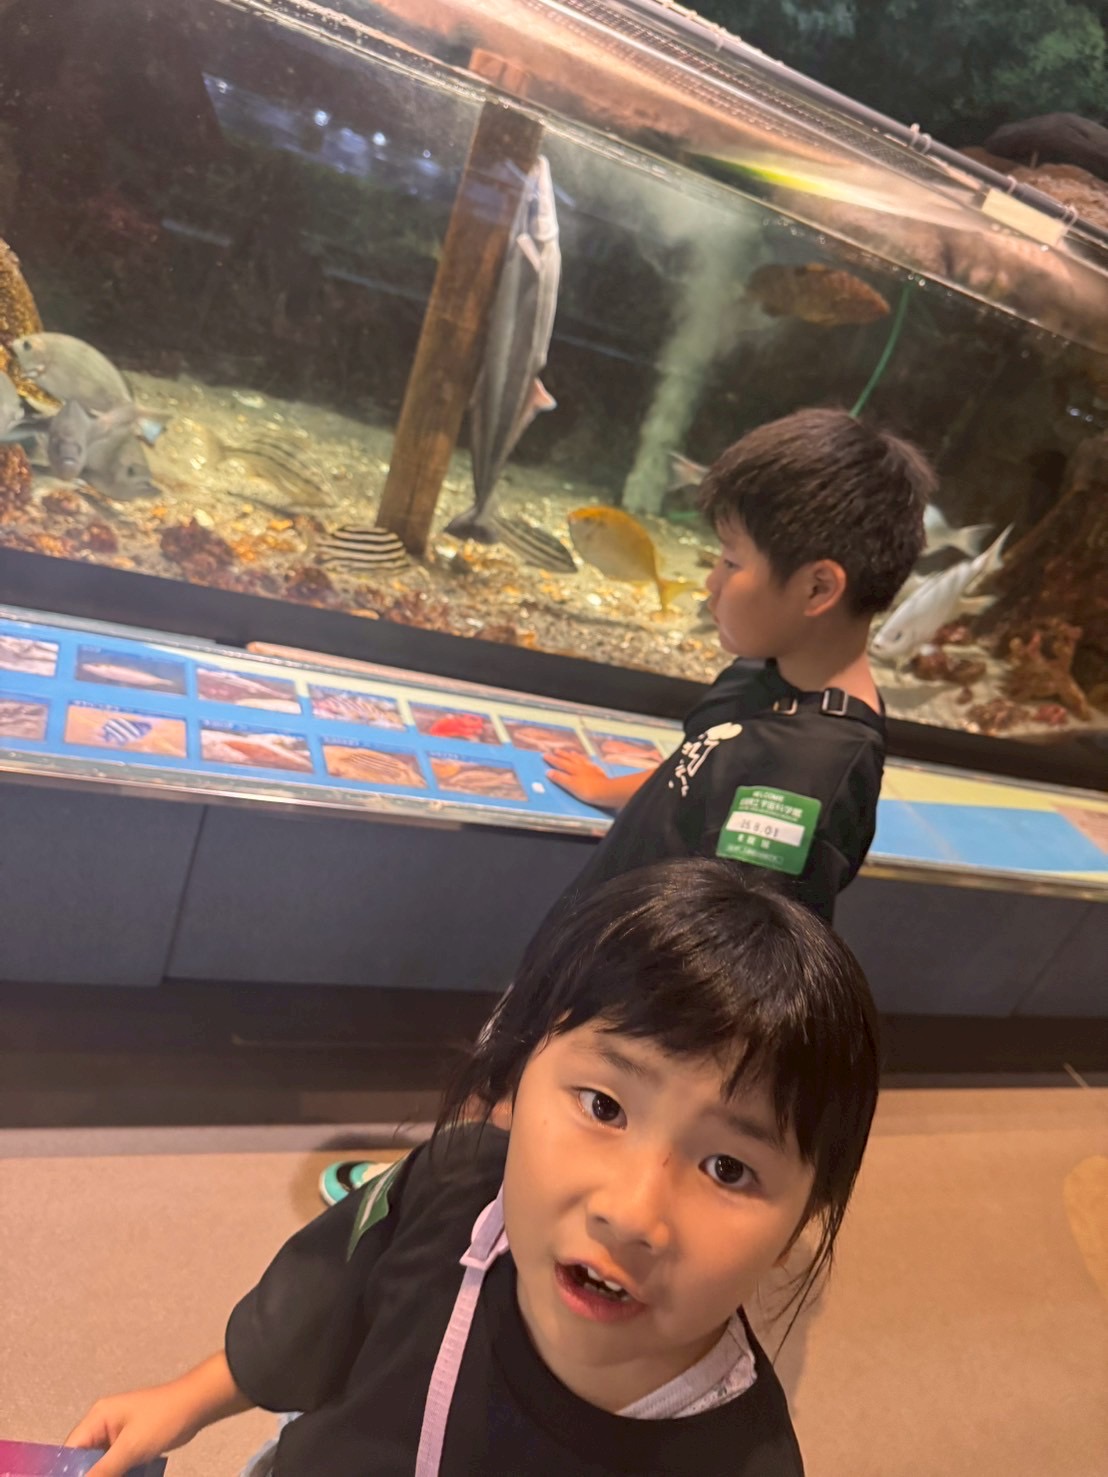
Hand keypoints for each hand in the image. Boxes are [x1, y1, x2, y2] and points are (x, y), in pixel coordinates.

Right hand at [67, 1353, 251, 1476]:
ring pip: (100, 1464)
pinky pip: (116, 1464)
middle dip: (88, 1475)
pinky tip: (127, 1476)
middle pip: (83, 1460)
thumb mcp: (131, 1447)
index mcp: (98, 1418)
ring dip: (104, 1475)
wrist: (198, 1405)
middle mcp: (103, 1424)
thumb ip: (103, 1471)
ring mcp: (118, 1434)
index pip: (69, 1451)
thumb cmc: (164, 1419)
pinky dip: (117, 1474)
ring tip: (119, 1476)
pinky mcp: (131, 1442)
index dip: (65, 1472)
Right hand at [543, 750, 617, 807]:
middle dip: (562, 755)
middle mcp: (581, 767)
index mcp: (573, 769)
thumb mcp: (570, 785)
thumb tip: (549, 772)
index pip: (560, 763)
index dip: (552, 759)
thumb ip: (559, 778)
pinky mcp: (597, 773)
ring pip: (580, 760)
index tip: (545, 755)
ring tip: (571, 752)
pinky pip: (590, 764)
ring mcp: (590, 769)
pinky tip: (588, 761)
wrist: (606, 792)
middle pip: (570, 759)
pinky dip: (587, 761)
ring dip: (574, 756)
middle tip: (556, 751)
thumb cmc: (588, 790)